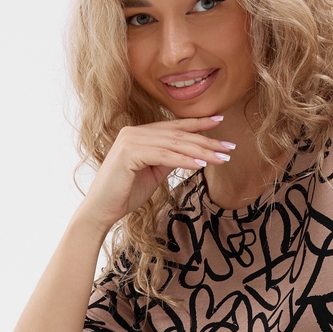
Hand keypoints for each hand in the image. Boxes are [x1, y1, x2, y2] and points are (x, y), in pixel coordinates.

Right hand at [80, 117, 233, 232]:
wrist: (102, 209)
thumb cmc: (126, 193)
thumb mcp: (154, 172)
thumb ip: (169, 158)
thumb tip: (191, 152)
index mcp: (139, 133)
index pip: (174, 127)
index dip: (199, 124)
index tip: (220, 121)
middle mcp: (133, 132)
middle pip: (178, 135)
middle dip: (207, 141)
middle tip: (230, 147)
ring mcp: (130, 140)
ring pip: (174, 144)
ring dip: (201, 151)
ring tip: (222, 158)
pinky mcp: (128, 154)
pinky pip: (163, 156)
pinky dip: (184, 160)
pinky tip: (200, 164)